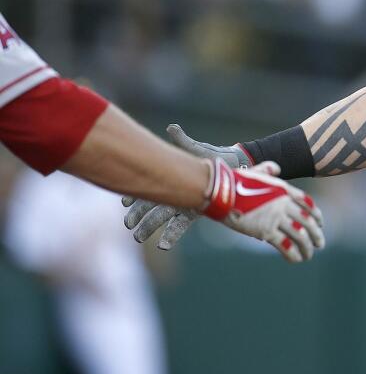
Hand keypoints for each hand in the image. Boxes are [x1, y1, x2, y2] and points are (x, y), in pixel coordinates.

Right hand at [123, 123, 252, 250]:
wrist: (233, 165)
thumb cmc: (211, 155)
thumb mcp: (195, 148)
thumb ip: (182, 140)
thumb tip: (171, 128)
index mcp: (168, 177)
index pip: (146, 187)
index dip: (133, 196)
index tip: (124, 203)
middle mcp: (173, 191)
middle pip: (150, 205)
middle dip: (138, 215)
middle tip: (128, 224)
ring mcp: (183, 202)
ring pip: (161, 217)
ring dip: (149, 227)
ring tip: (137, 237)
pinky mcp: (195, 210)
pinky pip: (181, 225)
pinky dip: (172, 235)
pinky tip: (163, 246)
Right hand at [203, 160, 324, 262]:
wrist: (221, 192)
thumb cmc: (235, 181)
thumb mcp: (256, 171)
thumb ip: (268, 169)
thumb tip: (275, 168)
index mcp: (285, 190)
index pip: (308, 204)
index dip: (317, 215)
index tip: (321, 224)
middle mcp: (284, 204)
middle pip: (307, 222)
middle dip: (316, 234)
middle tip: (320, 243)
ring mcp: (276, 218)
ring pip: (299, 235)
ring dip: (307, 247)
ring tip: (310, 255)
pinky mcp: (266, 231)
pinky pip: (285, 245)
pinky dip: (293, 254)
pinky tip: (296, 259)